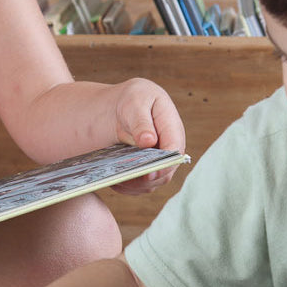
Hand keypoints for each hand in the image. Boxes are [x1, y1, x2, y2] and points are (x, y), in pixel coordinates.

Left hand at [110, 78, 185, 194]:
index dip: (164, 163)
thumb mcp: (135, 102)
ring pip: (153, 182)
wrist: (123, 107)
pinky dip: (127, 186)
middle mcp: (170, 147)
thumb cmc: (132, 100)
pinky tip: (112, 180)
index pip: (174, 150)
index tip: (149, 172)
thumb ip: (141, 122)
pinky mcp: (149, 171)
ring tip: (115, 179)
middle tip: (126, 178)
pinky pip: (141, 186)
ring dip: (135, 184)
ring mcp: (161, 160)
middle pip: (165, 170)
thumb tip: (150, 141)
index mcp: (172, 126)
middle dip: (147, 177)